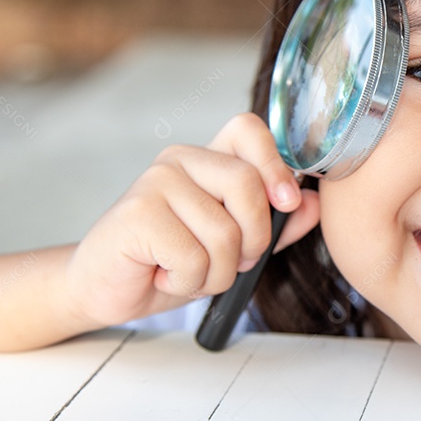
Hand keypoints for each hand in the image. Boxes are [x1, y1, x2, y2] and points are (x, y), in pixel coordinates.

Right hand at [63, 113, 319, 328]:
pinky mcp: (138, 213)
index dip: (275, 164)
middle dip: (253, 241)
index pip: (249, 130)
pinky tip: (162, 275)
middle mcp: (180, 160)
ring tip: (188, 272)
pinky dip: (188, 282)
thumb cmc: (169, 263)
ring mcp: (156, 182)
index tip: (286, 202)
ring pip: (224, 234)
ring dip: (217, 274)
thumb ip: (275, 225)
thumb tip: (313, 203)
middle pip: (247, 186)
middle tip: (231, 262)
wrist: (106, 290)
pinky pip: (194, 257)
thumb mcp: (234, 247)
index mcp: (207, 159)